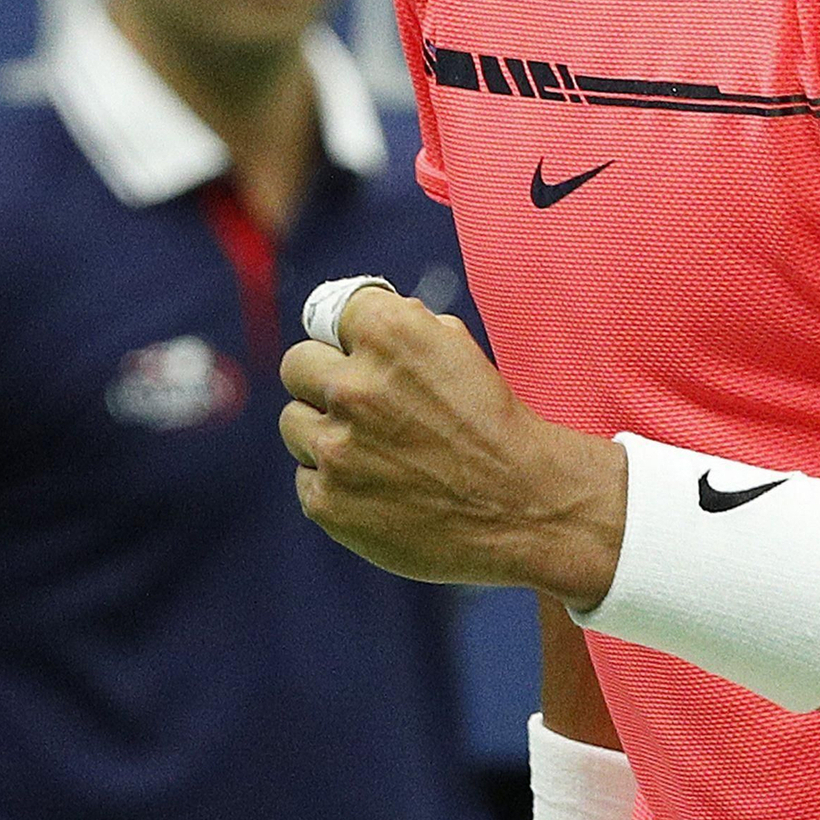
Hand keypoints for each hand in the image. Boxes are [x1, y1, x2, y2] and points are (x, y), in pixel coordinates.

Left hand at [279, 287, 624, 601]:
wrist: (525, 507)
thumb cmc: (494, 425)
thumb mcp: (457, 349)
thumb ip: (402, 327)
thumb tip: (352, 323)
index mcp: (390, 334)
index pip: (331, 312)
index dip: (351, 335)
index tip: (362, 352)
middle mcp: (354, 386)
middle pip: (297, 364)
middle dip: (325, 380)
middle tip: (363, 405)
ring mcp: (335, 448)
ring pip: (294, 422)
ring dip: (325, 432)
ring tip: (376, 452)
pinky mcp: (327, 502)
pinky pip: (306, 477)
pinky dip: (335, 483)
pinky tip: (379, 488)